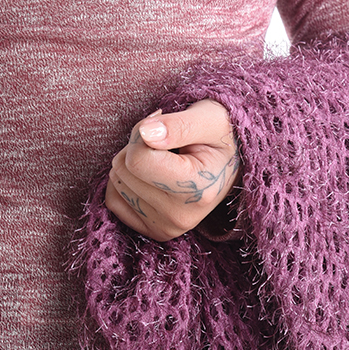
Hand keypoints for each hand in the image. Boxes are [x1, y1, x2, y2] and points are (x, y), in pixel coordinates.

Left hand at [105, 99, 241, 241]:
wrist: (234, 160)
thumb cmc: (222, 133)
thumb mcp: (209, 118)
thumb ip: (178, 124)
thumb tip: (145, 133)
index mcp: (198, 189)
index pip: (138, 159)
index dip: (143, 132)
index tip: (164, 124)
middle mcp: (181, 216)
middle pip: (124, 170)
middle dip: (137, 147)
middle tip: (166, 143)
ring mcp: (168, 227)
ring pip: (116, 182)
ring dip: (132, 162)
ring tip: (164, 158)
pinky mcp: (155, 231)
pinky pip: (114, 200)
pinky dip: (125, 181)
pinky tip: (151, 175)